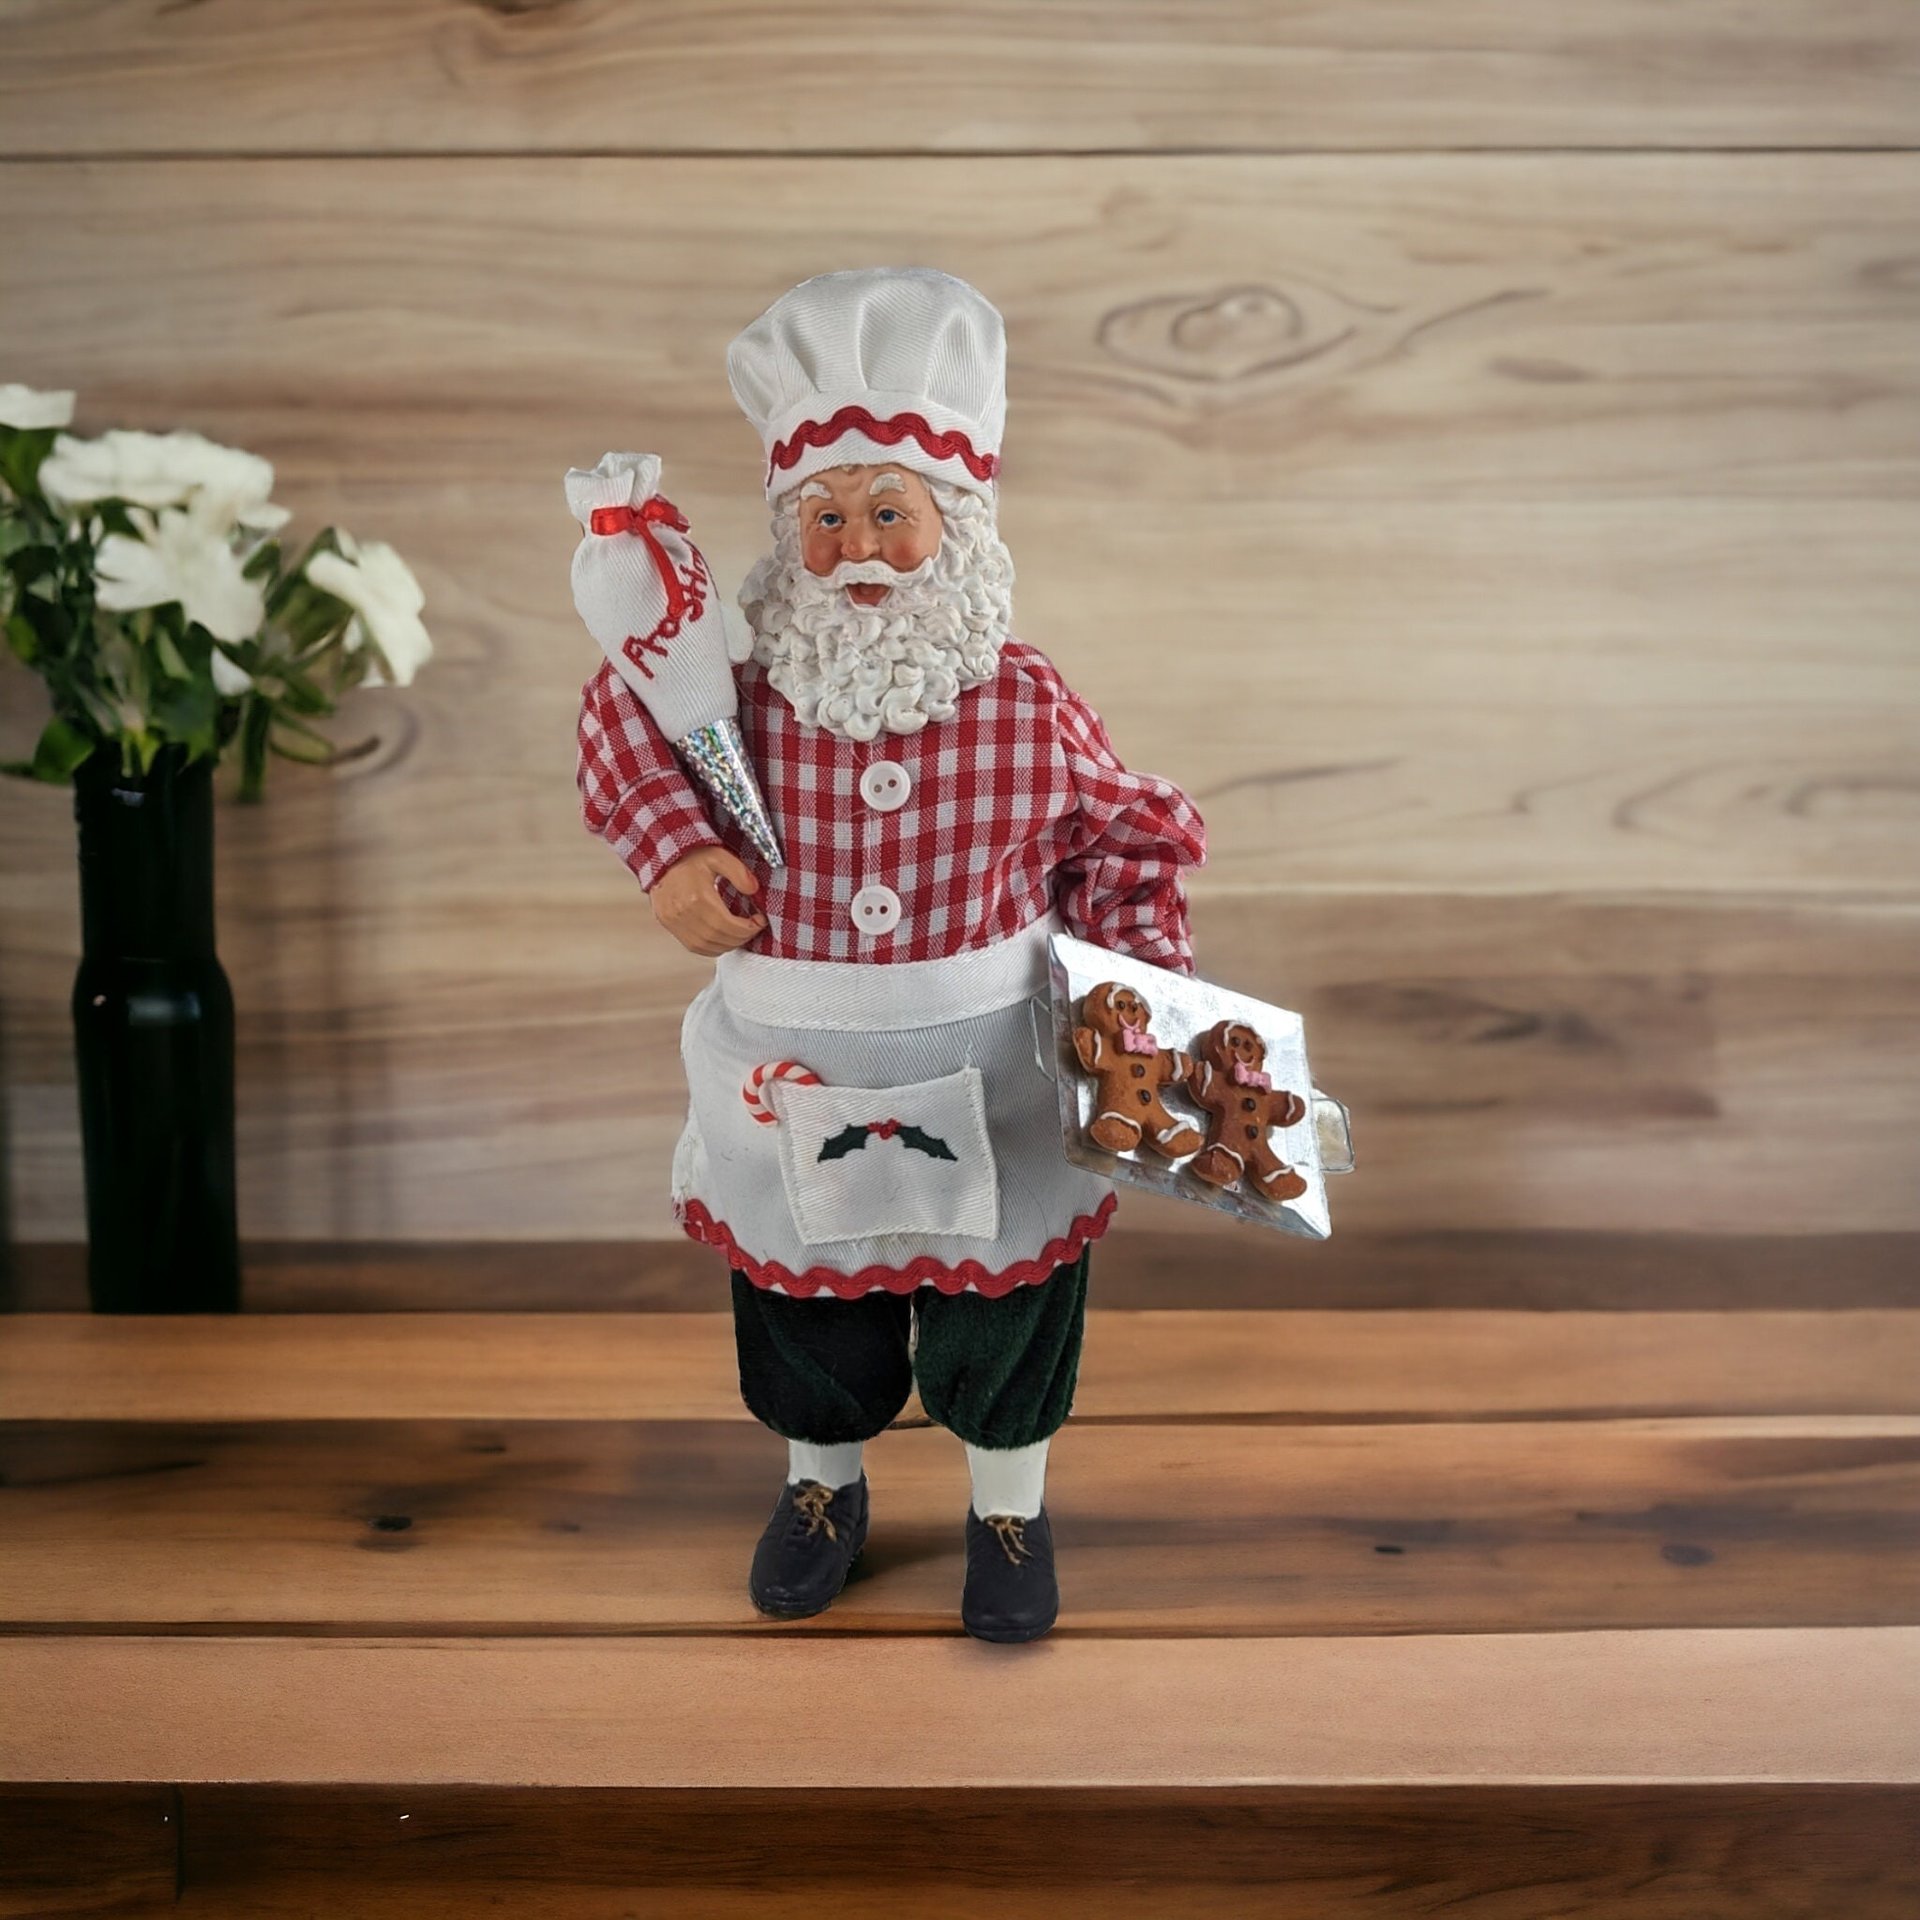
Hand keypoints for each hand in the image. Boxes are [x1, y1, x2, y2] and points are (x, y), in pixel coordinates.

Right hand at [649, 846, 766, 956]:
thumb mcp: (718, 856)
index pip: (728, 925)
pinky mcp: (667, 924)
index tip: (759, 922)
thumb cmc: (689, 856)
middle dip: (741, 937)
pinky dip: (711, 947)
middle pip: (719, 939)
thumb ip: (739, 872)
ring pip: (706, 946)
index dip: (748, 928)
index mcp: (697, 897)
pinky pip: (692, 947)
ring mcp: (673, 921)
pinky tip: (721, 938)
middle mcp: (683, 913)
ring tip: (739, 933)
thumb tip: (753, 889)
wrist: (662, 857)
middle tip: (752, 928)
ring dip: (727, 944)